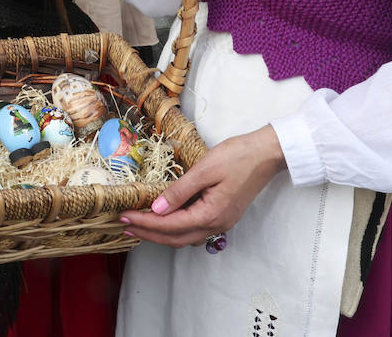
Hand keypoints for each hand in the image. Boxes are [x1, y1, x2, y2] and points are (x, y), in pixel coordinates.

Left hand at [120, 125, 285, 247]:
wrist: (267, 153)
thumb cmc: (238, 156)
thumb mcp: (205, 169)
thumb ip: (179, 191)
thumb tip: (157, 208)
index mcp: (211, 214)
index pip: (169, 225)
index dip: (144, 222)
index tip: (124, 216)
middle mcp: (217, 224)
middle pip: (175, 238)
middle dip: (148, 233)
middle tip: (124, 225)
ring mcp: (222, 222)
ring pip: (185, 237)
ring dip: (160, 233)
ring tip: (139, 224)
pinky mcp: (224, 215)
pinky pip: (194, 230)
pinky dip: (175, 228)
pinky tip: (165, 219)